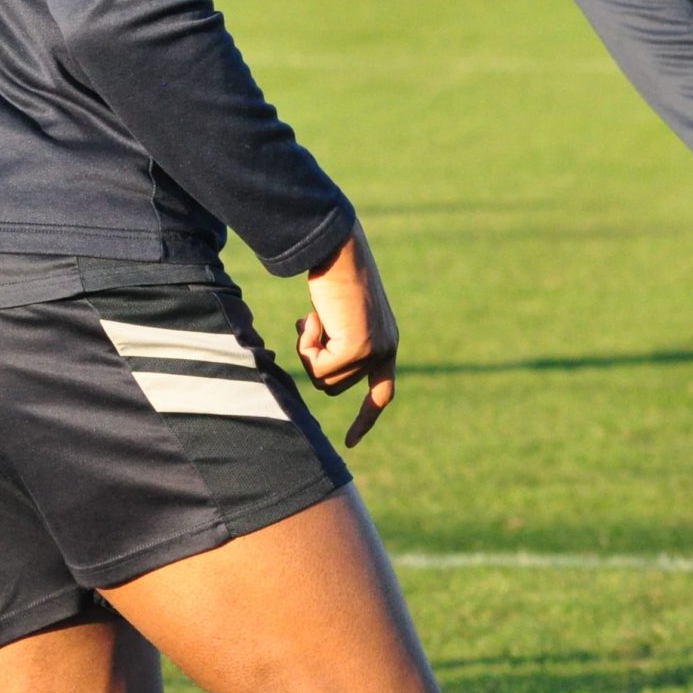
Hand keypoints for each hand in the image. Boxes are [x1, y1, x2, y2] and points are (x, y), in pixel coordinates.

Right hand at [295, 221, 399, 446]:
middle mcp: (386, 350)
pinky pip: (317, 368)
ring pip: (324, 379)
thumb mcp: (338, 314)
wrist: (339, 249)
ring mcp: (374, 352)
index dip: (365, 419)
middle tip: (314, 323)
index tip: (351, 443)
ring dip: (309, 350)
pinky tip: (314, 317)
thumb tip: (321, 369)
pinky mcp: (358, 349)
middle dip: (316, 360)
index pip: (381, 393)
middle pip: (336, 386)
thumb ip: (337, 340)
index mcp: (386, 343)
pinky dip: (307, 345)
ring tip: (316, 317)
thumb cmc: (334, 275)